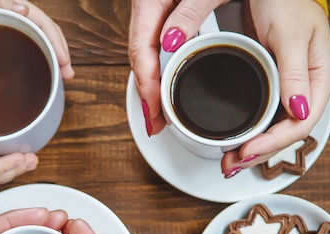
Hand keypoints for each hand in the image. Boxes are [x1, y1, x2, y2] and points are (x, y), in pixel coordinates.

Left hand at [0, 0, 73, 78]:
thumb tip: (24, 10)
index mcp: (15, 7)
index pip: (45, 25)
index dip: (58, 45)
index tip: (64, 64)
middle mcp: (17, 16)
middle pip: (47, 34)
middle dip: (61, 54)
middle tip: (68, 76)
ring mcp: (11, 27)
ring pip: (39, 42)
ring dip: (52, 58)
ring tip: (60, 78)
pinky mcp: (3, 38)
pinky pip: (25, 48)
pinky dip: (36, 60)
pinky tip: (38, 74)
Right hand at [129, 0, 227, 135]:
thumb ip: (188, 10)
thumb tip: (169, 43)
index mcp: (150, 2)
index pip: (141, 52)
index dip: (147, 85)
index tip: (154, 112)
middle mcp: (150, 10)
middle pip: (142, 60)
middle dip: (147, 95)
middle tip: (155, 125)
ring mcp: (158, 14)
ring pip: (149, 57)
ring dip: (153, 88)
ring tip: (159, 115)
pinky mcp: (169, 17)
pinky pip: (159, 50)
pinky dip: (162, 72)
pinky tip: (167, 87)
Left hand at [220, 0, 329, 175]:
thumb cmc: (285, 1)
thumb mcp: (289, 35)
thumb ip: (294, 72)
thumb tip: (298, 110)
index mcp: (319, 78)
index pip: (300, 124)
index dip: (272, 144)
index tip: (246, 152)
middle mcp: (307, 87)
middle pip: (286, 133)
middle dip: (258, 153)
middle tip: (229, 166)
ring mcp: (290, 88)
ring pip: (275, 128)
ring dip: (252, 147)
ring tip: (229, 162)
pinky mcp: (274, 84)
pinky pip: (265, 116)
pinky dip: (250, 132)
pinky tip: (236, 142)